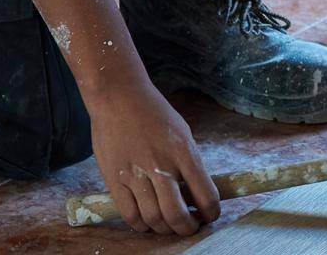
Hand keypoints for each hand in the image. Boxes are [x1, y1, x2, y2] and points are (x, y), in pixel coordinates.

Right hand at [88, 82, 220, 234]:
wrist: (118, 96)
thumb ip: (189, 162)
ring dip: (164, 230)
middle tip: (189, 227)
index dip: (211, 213)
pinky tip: (147, 221)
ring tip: (168, 225)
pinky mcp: (115, 179)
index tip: (210, 216)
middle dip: (187, 228)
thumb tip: (196, 193)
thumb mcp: (182, 132)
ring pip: (153, 219)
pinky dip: (141, 225)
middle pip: (177, 215)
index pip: (206, 194)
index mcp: (184, 151)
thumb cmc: (154, 112)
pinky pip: (130, 215)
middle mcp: (161, 165)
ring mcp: (136, 173)